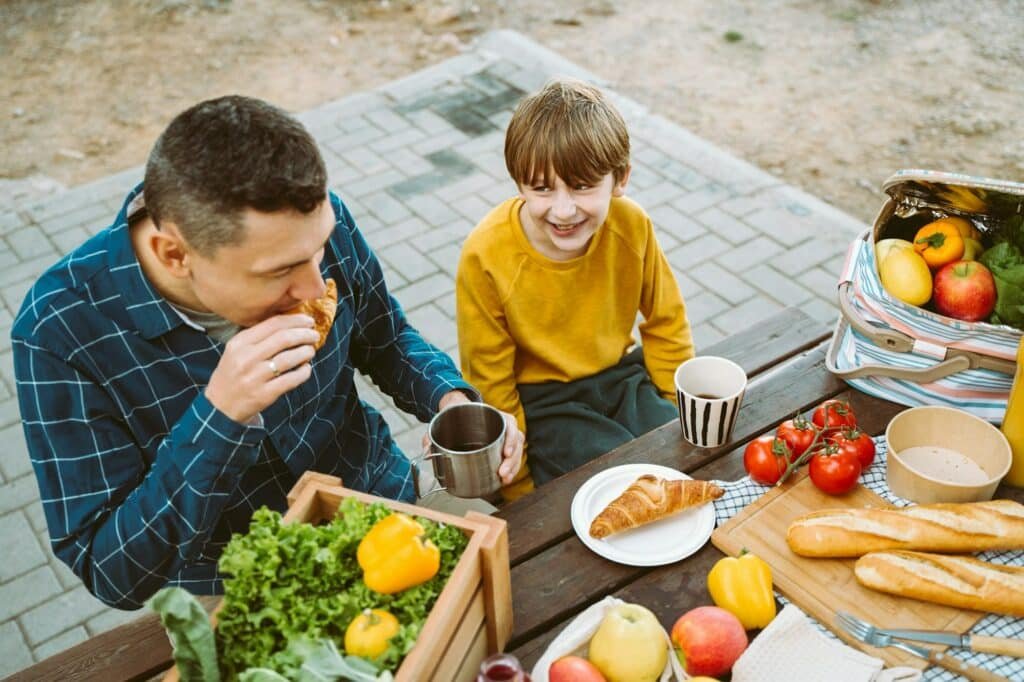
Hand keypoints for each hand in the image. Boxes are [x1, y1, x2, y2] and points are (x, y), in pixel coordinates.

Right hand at [205, 314, 319, 423]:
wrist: (220, 406)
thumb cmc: (233, 374)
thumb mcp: (236, 350)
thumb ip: (258, 337)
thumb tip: (291, 324)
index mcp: (240, 343)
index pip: (273, 324)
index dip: (295, 321)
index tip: (308, 321)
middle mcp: (246, 358)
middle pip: (284, 339)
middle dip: (304, 334)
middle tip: (314, 335)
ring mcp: (255, 377)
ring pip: (289, 358)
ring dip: (306, 352)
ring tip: (311, 351)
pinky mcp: (264, 394)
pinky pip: (291, 380)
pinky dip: (303, 372)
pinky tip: (306, 368)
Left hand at [421, 391, 525, 484]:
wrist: (455, 413)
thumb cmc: (452, 416)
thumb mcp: (441, 421)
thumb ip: (431, 436)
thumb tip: (426, 451)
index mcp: (491, 414)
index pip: (510, 424)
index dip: (511, 439)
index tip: (506, 452)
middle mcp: (501, 424)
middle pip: (516, 441)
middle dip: (512, 460)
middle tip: (503, 473)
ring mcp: (502, 436)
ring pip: (517, 452)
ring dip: (514, 467)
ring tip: (505, 479)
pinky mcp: (500, 448)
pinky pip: (512, 458)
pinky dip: (511, 469)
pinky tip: (505, 480)